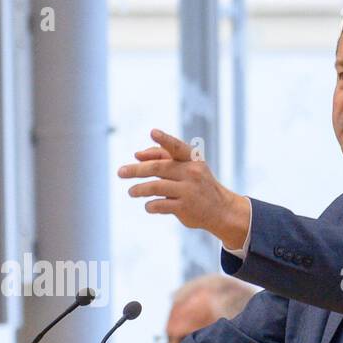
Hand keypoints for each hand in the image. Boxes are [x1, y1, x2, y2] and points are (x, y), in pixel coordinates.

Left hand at [119, 129, 251, 248]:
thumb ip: (163, 157)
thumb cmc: (199, 185)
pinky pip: (160, 205)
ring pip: (156, 187)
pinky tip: (148, 206)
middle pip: (158, 168)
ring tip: (131, 192)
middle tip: (120, 172)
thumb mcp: (188, 167)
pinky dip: (150, 205)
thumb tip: (137, 154)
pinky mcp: (185, 208)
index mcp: (192, 160)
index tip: (153, 132)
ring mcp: (189, 191)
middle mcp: (191, 173)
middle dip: (136, 170)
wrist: (221, 210)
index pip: (177, 147)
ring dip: (139, 189)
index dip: (165, 140)